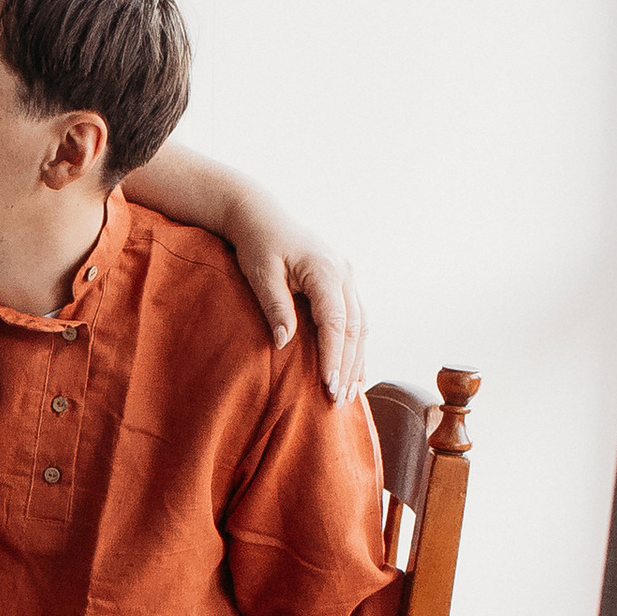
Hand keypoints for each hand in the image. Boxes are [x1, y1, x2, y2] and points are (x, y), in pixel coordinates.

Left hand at [226, 204, 366, 402]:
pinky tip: (352, 369)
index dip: (334, 356)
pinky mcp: (343, 280)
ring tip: (348, 394)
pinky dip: (355, 345)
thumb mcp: (259, 273)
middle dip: (348, 366)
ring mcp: (347, 275)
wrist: (260, 215)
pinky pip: (355, 318)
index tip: (329, 385)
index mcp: (324, 269)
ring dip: (356, 360)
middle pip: (354, 328)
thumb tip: (285, 343)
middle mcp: (343, 272)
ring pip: (360, 325)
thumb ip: (275, 306)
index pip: (335, 321)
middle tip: (339, 400)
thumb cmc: (256, 243)